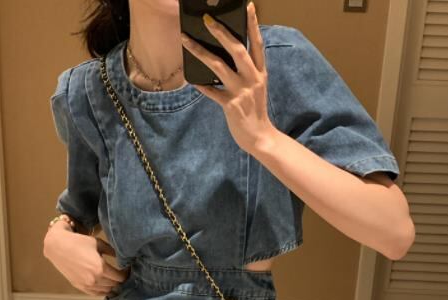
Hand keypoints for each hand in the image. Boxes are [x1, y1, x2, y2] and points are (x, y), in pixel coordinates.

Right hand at [43, 227, 129, 296]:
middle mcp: (95, 279)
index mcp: (101, 268)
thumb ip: (113, 252)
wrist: (58, 246)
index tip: (128, 269)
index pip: (121, 277)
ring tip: (114, 278)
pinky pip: (96, 293)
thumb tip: (124, 257)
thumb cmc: (79, 242)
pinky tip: (105, 285)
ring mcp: (87, 285)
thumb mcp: (99, 244)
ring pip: (107, 290)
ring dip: (112, 285)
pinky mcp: (80, 287)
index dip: (126, 273)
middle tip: (123, 273)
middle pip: (115, 284)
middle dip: (120, 279)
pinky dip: (103, 290)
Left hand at [181, 1, 275, 154]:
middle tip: (207, 19)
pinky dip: (201, 86)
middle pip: (237, 50)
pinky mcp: (230, 106)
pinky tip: (190, 79)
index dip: (253, 24)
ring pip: (218, 67)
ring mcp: (241, 92)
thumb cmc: (255, 111)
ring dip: (200, 52)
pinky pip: (211, 92)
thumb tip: (224, 56)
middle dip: (221, 33)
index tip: (249, 6)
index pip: (257, 44)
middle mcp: (253, 79)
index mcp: (260, 73)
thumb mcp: (256, 88)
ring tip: (186, 40)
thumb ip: (246, 72)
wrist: (260, 137)